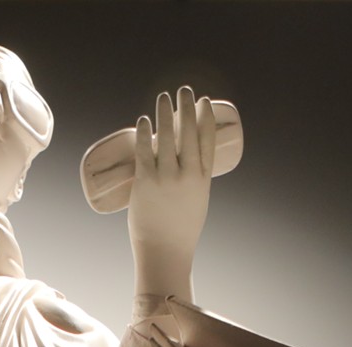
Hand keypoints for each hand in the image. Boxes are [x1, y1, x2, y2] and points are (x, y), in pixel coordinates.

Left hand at [128, 86, 215, 303]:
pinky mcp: (145, 183)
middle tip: (183, 91)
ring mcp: (166, 178)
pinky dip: (143, 133)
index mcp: (203, 178)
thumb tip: (180, 162)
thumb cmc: (179, 228)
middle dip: (186, 107)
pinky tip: (143, 120)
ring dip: (164, 113)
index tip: (204, 100)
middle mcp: (187, 175)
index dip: (206, 116)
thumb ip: (190, 180)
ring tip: (163, 97)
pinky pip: (144, 151)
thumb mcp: (195, 200)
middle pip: (188, 132)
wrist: (165, 251)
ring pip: (166, 136)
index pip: (208, 139)